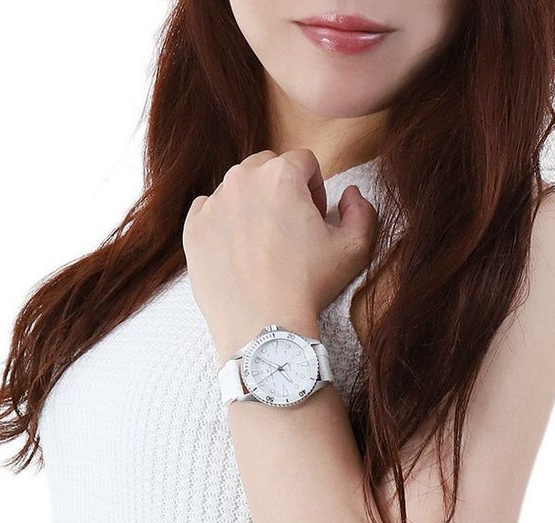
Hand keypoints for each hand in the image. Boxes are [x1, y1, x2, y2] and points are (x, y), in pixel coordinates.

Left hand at [182, 148, 377, 363]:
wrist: (262, 328)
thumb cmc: (307, 288)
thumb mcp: (354, 249)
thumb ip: (362, 210)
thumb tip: (349, 194)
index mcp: (281, 176)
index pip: (303, 161)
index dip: (314, 187)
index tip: (314, 215)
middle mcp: (242, 181)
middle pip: (266, 167)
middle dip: (280, 188)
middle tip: (289, 227)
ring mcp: (212, 205)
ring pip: (236, 188)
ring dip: (251, 204)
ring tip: (263, 242)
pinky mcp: (192, 230)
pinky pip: (208, 209)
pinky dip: (222, 222)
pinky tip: (238, 250)